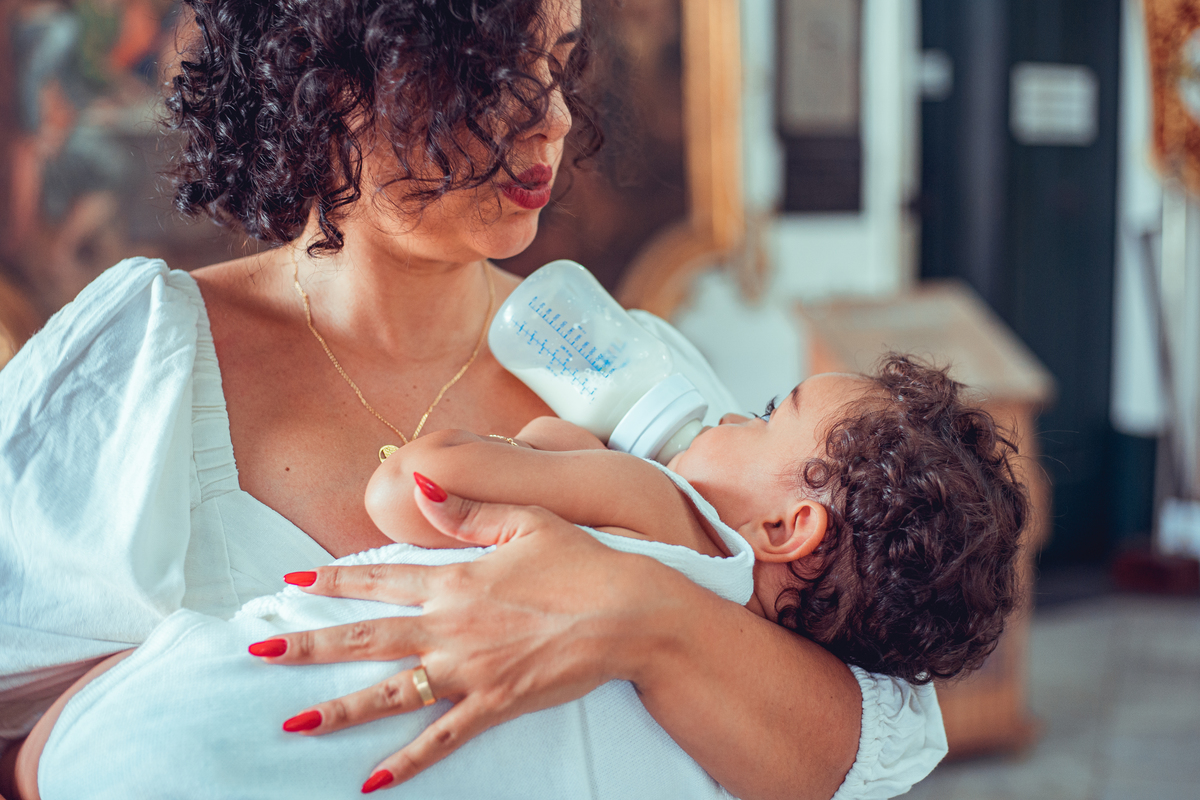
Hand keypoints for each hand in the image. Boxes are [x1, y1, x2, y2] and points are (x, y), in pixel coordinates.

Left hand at [255, 482, 673, 791]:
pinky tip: (373, 780)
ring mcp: (470, 669)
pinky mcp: (494, 703)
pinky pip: (441, 738)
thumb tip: (421, 483)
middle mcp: (451, 625)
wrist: (628, 613)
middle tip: (261, 651)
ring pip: (391, 692)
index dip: (334, 578)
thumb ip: (468, 509)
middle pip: (366, 637)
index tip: (293, 579)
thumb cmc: (583, 563)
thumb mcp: (527, 521)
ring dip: (339, 709)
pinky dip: (407, 761)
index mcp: (456, 580)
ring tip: (293, 723)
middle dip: (308, 643)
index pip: (381, 578)